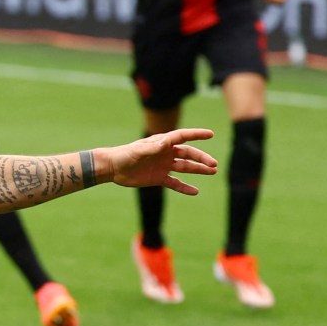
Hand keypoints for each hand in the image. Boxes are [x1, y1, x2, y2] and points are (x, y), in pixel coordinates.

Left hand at [103, 128, 217, 195]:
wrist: (112, 168)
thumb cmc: (124, 155)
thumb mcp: (138, 151)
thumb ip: (152, 147)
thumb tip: (166, 142)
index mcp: (161, 143)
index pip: (182, 137)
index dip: (196, 135)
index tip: (210, 134)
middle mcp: (165, 153)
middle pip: (188, 154)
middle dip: (201, 158)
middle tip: (214, 164)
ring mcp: (163, 166)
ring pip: (185, 167)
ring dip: (198, 169)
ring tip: (212, 171)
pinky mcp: (159, 178)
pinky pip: (175, 183)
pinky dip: (184, 188)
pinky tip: (195, 191)